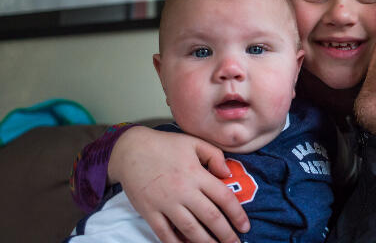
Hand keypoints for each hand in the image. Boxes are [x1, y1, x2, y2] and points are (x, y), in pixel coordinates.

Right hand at [109, 126, 249, 242]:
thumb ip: (214, 155)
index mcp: (197, 174)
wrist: (131, 149)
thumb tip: (227, 173)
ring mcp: (165, 203)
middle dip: (226, 235)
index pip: (223, 198)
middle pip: (210, 218)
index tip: (245, 226)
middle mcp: (183, 191)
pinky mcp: (149, 212)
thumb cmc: (165, 145)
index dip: (237, 214)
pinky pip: (165, 234)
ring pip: (190, 229)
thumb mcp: (194, 142)